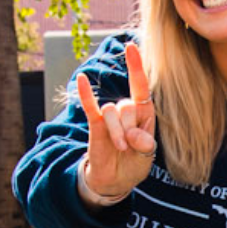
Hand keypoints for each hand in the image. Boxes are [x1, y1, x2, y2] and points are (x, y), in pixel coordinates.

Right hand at [76, 43, 159, 204]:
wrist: (114, 181)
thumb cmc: (133, 165)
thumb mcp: (145, 158)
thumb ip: (144, 144)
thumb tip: (133, 135)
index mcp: (144, 114)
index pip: (141, 86)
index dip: (136, 67)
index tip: (131, 46)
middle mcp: (127, 111)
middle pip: (127, 105)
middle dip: (129, 128)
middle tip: (129, 148)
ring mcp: (109, 117)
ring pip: (111, 111)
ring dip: (116, 131)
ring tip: (119, 148)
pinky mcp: (95, 124)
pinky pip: (90, 106)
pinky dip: (85, 93)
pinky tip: (81, 79)